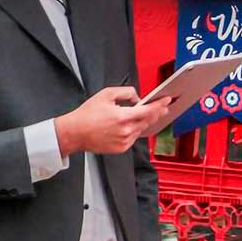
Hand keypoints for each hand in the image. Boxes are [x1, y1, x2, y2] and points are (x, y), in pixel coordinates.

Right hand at [55, 87, 174, 156]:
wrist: (74, 133)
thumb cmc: (87, 114)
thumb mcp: (105, 95)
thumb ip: (125, 92)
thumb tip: (137, 97)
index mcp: (122, 116)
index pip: (148, 111)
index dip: (160, 105)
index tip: (167, 101)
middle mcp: (126, 130)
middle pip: (148, 120)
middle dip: (156, 113)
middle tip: (162, 107)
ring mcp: (125, 141)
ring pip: (141, 129)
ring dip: (144, 122)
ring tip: (144, 115)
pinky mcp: (122, 148)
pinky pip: (134, 137)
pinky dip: (135, 130)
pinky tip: (131, 125)